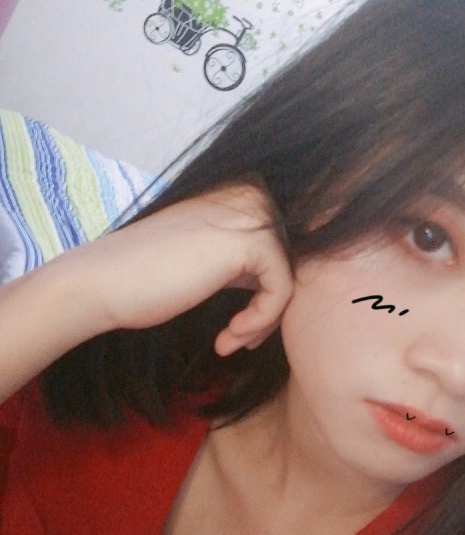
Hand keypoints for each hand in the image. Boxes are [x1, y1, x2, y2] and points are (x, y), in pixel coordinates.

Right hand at [53, 184, 293, 355]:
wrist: (104, 282)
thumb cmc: (150, 279)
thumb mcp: (211, 261)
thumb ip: (246, 259)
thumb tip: (291, 281)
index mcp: (242, 194)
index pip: (283, 252)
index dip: (269, 297)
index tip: (243, 327)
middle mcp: (252, 193)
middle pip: (291, 265)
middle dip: (270, 311)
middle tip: (238, 338)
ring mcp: (253, 212)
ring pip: (291, 279)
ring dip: (265, 321)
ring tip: (234, 341)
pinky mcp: (250, 239)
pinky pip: (282, 289)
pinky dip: (261, 320)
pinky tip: (230, 336)